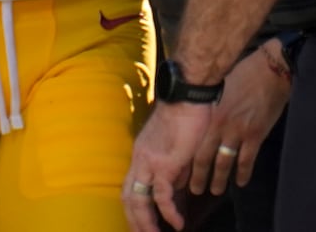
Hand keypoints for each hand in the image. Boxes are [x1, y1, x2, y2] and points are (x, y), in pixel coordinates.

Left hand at [124, 100, 212, 231]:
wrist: (187, 96)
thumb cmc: (186, 116)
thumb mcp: (178, 150)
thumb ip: (176, 171)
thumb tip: (178, 190)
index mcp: (141, 154)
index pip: (130, 187)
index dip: (133, 208)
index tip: (142, 223)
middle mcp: (140, 159)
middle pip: (128, 197)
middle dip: (134, 221)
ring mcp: (150, 161)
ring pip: (138, 200)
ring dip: (145, 223)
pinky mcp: (165, 164)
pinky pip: (162, 196)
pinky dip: (168, 213)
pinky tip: (177, 223)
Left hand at [195, 47, 290, 194]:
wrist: (267, 71)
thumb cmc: (241, 75)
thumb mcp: (216, 91)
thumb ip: (207, 108)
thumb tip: (197, 121)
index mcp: (206, 113)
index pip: (190, 142)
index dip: (185, 159)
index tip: (181, 171)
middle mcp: (218, 125)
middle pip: (203, 157)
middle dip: (198, 177)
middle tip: (195, 190)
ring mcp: (237, 131)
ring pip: (224, 163)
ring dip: (219, 180)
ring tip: (215, 191)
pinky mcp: (255, 134)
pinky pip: (246, 160)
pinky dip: (243, 173)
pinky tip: (240, 182)